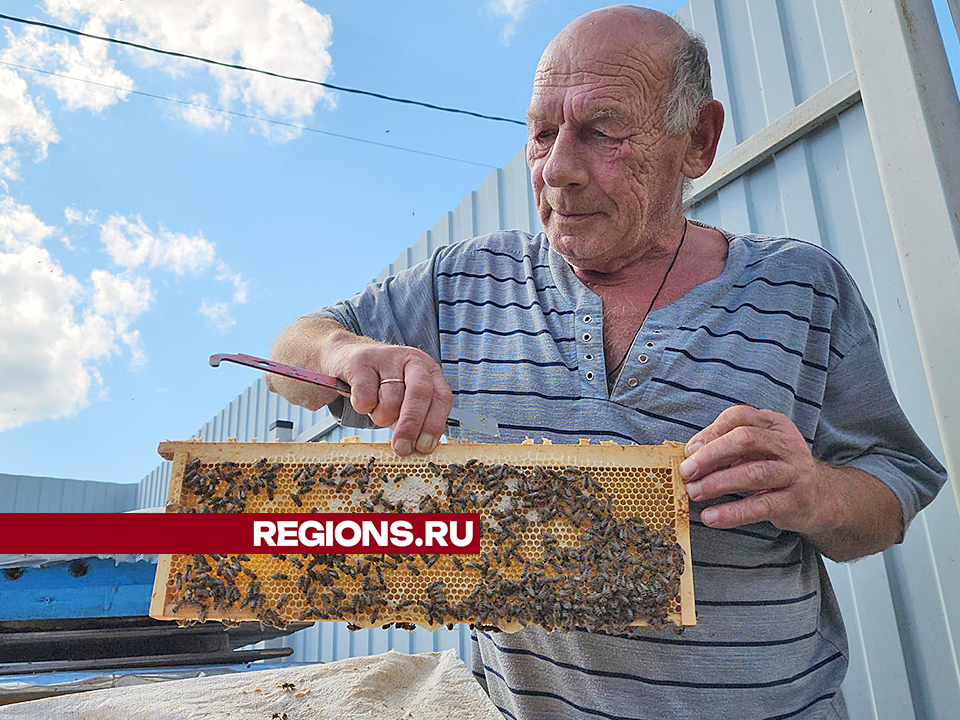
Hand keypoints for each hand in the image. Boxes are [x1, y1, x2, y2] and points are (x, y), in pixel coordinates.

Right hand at [325, 336, 451, 456]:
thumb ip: (416, 419)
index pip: (441, 397)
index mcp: (429, 371)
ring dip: (381, 416)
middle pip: (420, 394)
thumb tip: (420, 446)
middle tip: (402, 447)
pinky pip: (365, 397)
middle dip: (411, 425)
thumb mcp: (404, 399)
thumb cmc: (380, 385)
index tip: (425, 447)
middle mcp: (412, 360)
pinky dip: (362, 406)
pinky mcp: (362, 361)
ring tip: (376, 408)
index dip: (435, 424)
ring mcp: (387, 358)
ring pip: (390, 400)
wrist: (345, 358)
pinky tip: (362, 399)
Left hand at [680, 405, 829, 533]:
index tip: (689, 451)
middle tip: (686, 471)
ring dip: (718, 483)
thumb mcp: (756, 449)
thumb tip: (690, 454)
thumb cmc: (776, 468)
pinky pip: (761, 506)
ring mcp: (795, 472)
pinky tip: (711, 517)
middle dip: (710, 455)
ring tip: (694, 492)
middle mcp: (787, 444)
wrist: (821, 497)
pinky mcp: (796, 501)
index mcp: (774, 424)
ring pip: (754, 473)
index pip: (738, 417)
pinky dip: (732, 512)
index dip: (710, 432)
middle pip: (745, 439)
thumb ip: (727, 446)